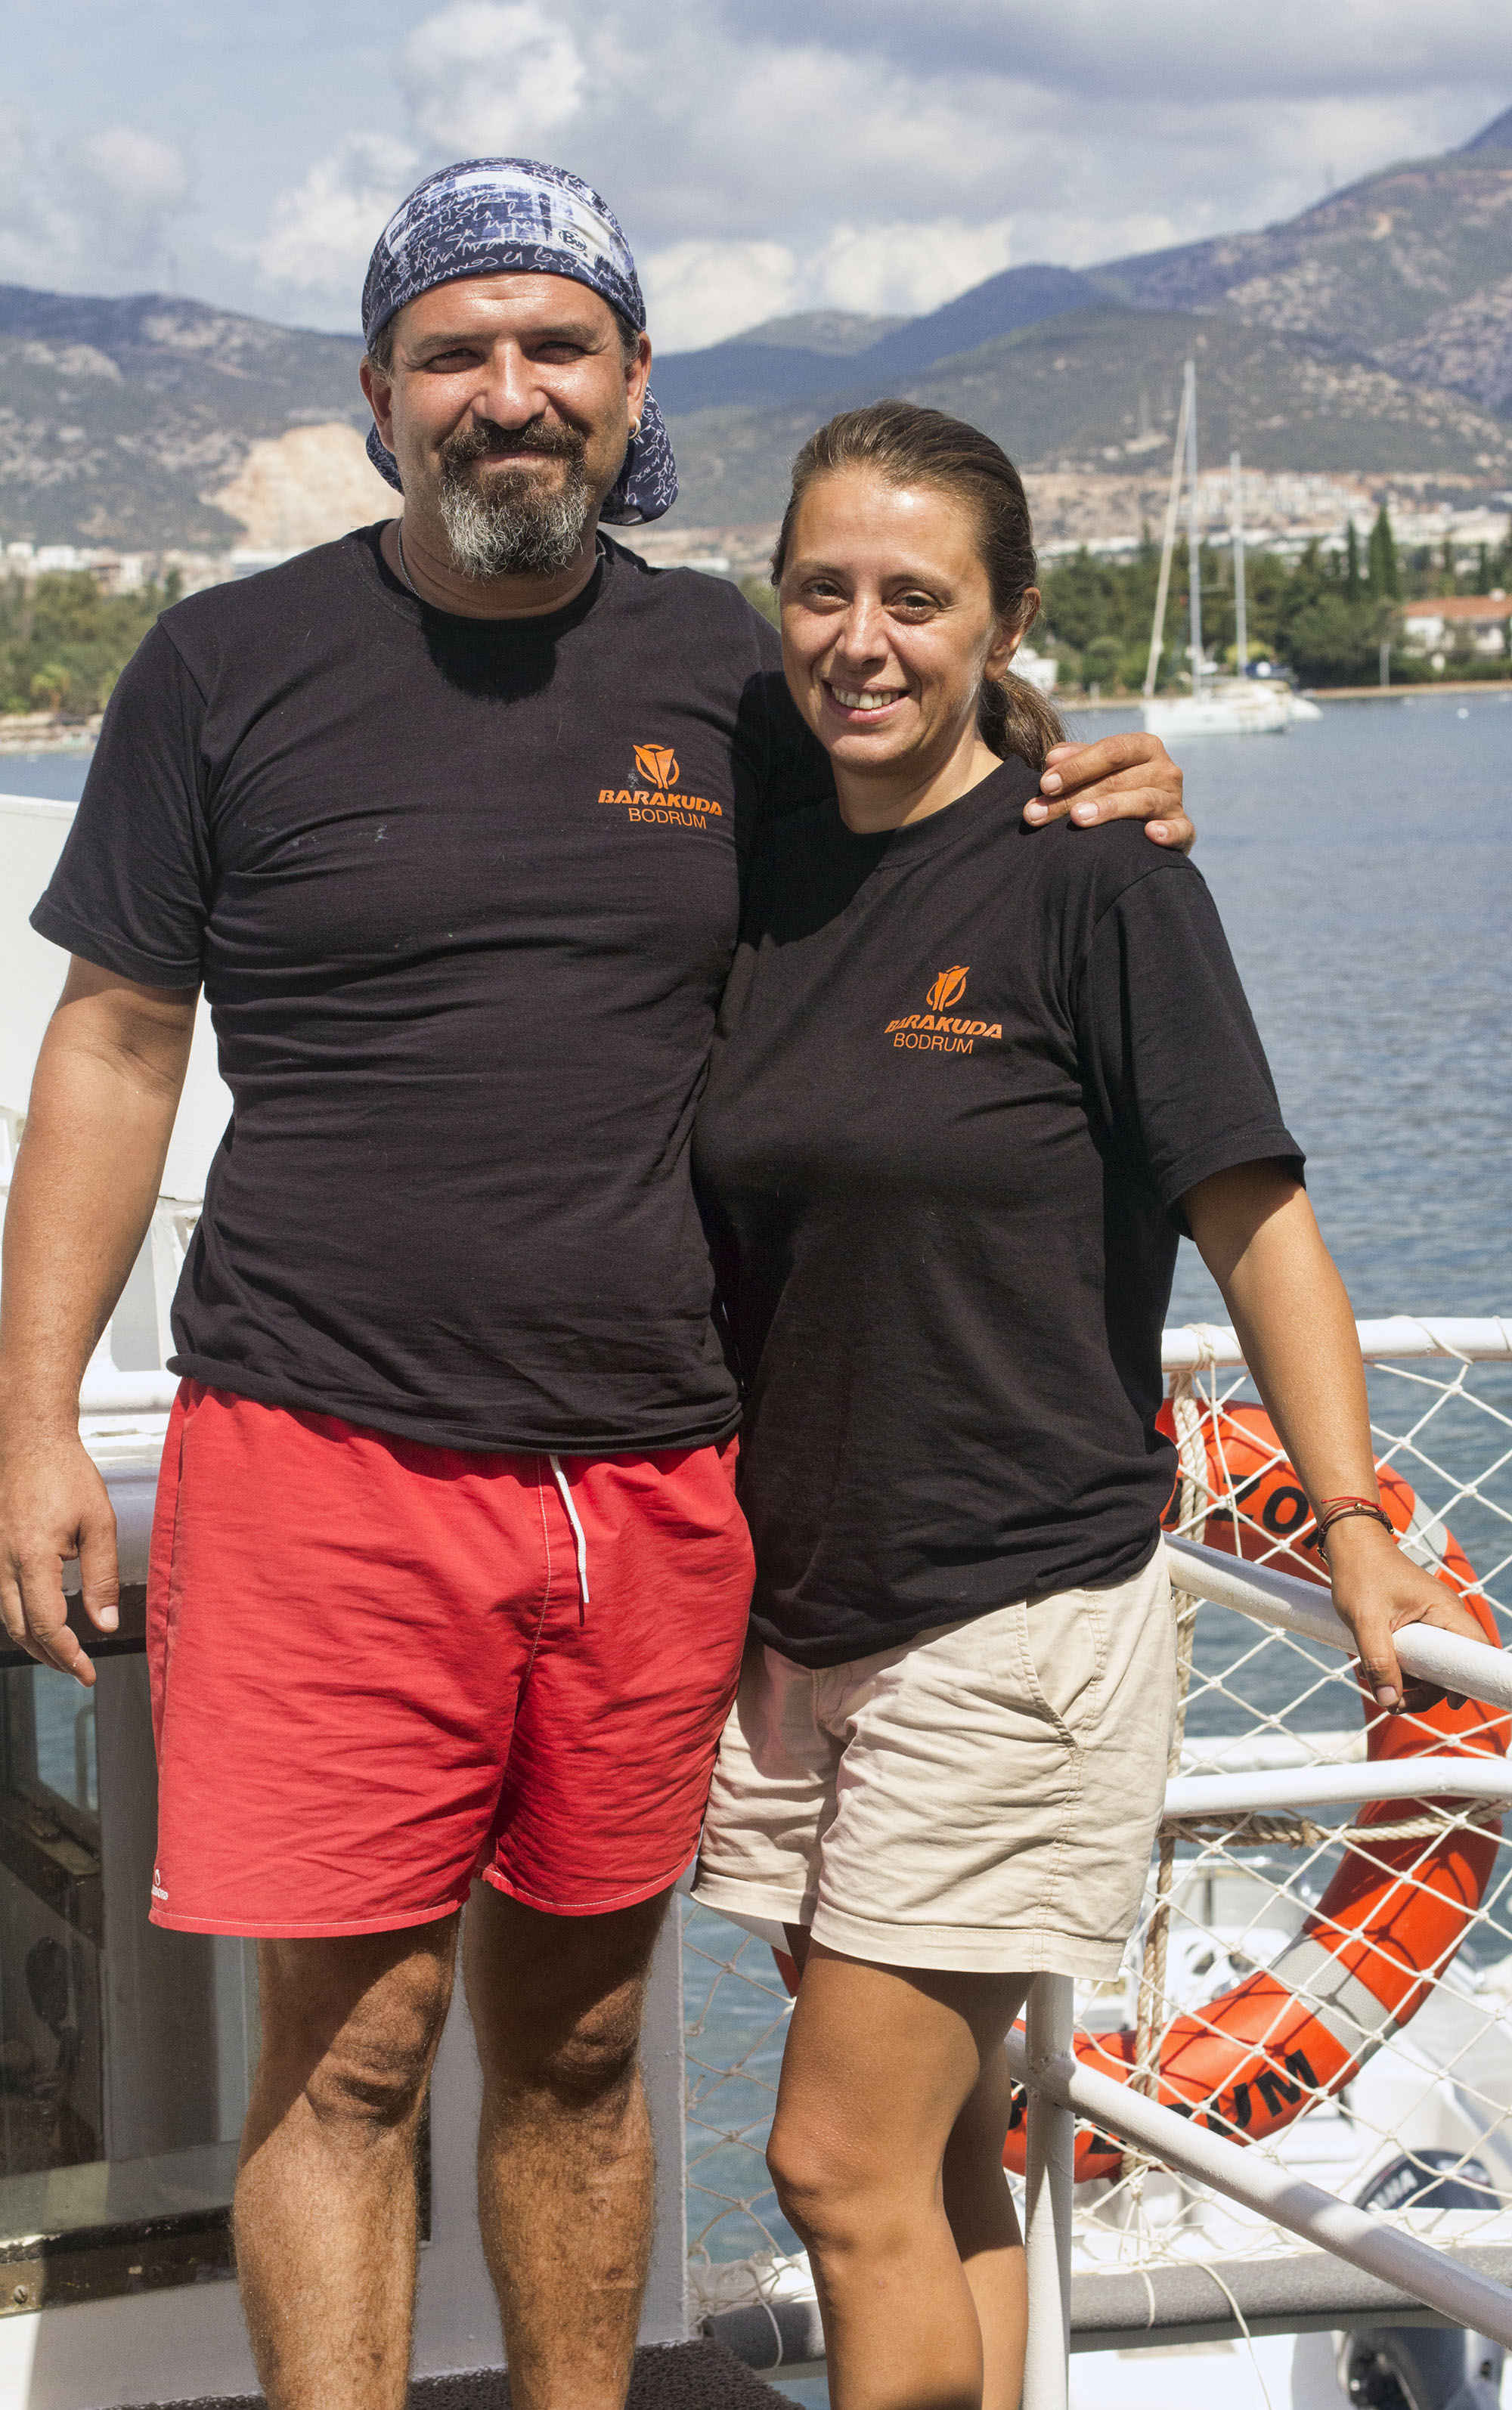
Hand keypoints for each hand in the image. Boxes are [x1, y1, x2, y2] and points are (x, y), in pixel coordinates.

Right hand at [0, 1423, 118, 1687]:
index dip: (67, 1655)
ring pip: (8, 1618)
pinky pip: (3, 1599)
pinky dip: (23, 1620)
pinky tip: (43, 1623)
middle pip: (21, 1631)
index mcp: (33, 1558)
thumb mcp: (99, 1524)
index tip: (87, 1672)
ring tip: (63, 1654)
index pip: (47, 1626)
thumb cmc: (66, 1476)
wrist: (29, 1443)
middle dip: (50, 1658)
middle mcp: (4, 1564)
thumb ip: (101, 1577)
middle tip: (77, 1670)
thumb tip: (105, 1624)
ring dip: (35, 1642)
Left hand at [1023, 734, 1191, 850]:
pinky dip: (1168, 832)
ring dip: (1109, 809)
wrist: (1145, 826)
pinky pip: (1181, 830)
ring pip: (1142, 802)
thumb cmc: (1114, 789)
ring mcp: (1175, 800)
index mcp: (1144, 747)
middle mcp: (1165, 769)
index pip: (1111, 751)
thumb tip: (1051, 759)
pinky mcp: (1185, 830)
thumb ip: (1075, 760)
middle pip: (1117, 780)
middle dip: (1073, 797)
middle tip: (1038, 813)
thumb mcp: (1095, 769)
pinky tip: (1150, 834)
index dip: (1077, 767)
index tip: (1045, 784)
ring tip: (1078, 819)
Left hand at [1323, 1517, 1496, 1712]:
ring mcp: (1430, 1618)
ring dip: (1407, 1681)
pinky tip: (1371, 1669)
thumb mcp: (1365, 1620)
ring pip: (1431, 1663)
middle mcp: (1444, 1615)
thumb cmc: (1360, 1572)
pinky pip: (1417, 1653)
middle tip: (1395, 1702)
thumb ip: (1378, 1660)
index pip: (1476, 1650)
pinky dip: (1399, 1665)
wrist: (1348, 1543)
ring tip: (1374, 1683)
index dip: (1470, 1680)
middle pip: (1451, 1666)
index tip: (1451, 1703)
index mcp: (1444, 1610)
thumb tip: (1389, 1700)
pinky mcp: (1414, 1622)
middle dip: (1425, 1690)